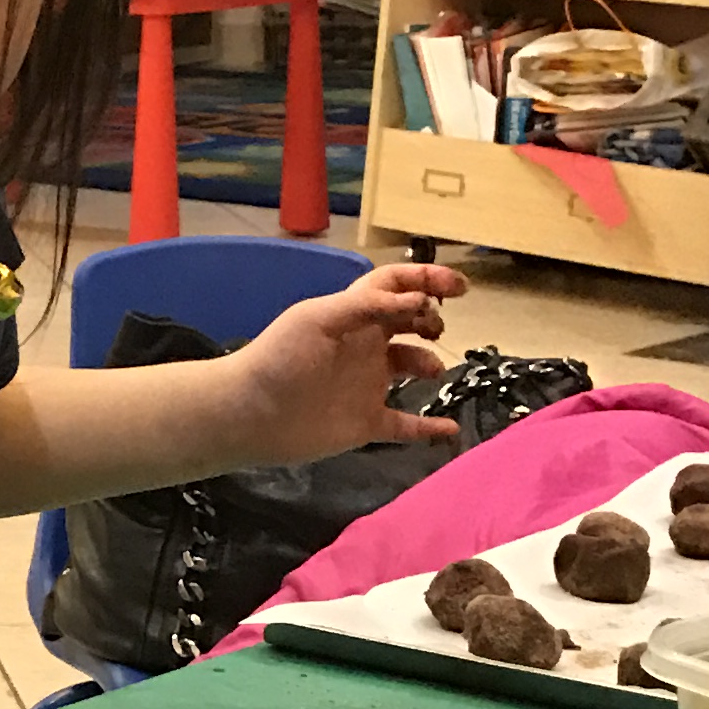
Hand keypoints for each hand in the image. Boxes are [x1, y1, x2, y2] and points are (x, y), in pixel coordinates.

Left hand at [214, 261, 468, 463]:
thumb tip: (418, 302)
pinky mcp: (366, 422)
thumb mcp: (318, 318)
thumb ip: (368, 305)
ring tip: (433, 371)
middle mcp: (364, 346)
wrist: (250, 414)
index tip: (458, 288)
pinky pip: (407, 425)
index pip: (395, 286)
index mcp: (352, 315)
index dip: (426, 280)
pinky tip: (451, 429)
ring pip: (410, 368)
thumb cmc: (280, 358)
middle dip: (431, 318)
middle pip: (408, 322)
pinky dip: (430, 428)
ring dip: (429, 365)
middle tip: (436, 328)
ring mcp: (367, 384)